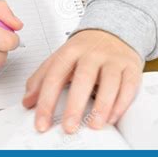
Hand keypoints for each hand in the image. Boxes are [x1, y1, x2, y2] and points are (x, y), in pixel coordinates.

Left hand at [22, 29, 142, 132]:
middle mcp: (92, 53)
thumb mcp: (61, 56)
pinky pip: (128, 85)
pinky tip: (112, 117)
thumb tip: (27, 101)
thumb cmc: (86, 48)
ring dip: (102, 106)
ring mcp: (113, 59)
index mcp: (71, 50)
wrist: (113, 29)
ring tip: (93, 124)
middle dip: (75, 104)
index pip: (55, 75)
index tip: (42, 122)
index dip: (46, 101)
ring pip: (109, 81)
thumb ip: (42, 77)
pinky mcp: (130, 67)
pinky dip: (121, 103)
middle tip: (69, 127)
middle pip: (83, 77)